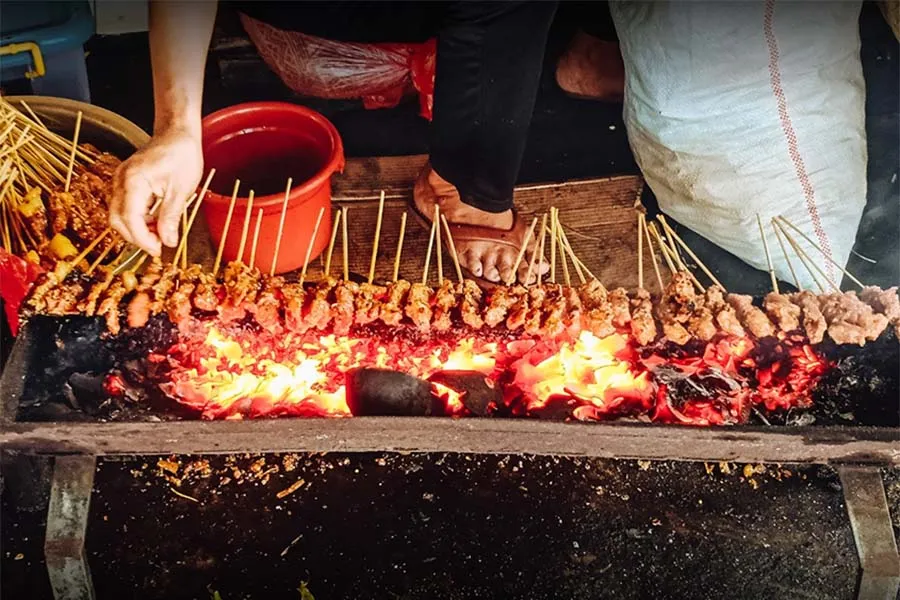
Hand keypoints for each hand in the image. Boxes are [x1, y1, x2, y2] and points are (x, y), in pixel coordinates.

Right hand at [109, 126, 202, 255]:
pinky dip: (138, 217)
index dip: (142, 239)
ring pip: (119, 214)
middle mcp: (120, 180)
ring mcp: (120, 180)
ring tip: (160, 233)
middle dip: (136, 237)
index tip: (157, 250)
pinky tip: (156, 220)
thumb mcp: (181, 190)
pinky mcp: (125, 181)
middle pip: (117, 219)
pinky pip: (125, 205)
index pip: (129, 219)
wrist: (177, 133)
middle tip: (158, 245)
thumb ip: (171, 217)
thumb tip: (167, 242)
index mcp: (133, 181)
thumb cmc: (182, 155)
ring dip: (137, 228)